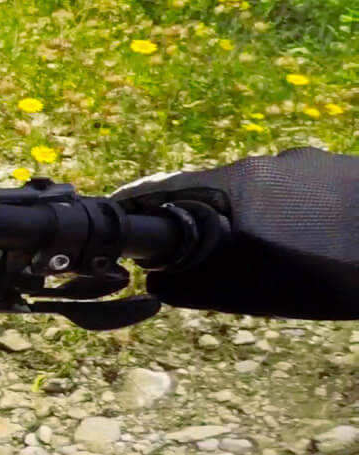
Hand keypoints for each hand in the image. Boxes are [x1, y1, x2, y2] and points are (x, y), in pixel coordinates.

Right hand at [114, 147, 358, 318]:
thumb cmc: (335, 270)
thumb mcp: (259, 292)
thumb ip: (202, 285)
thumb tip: (159, 281)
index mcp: (234, 186)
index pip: (164, 191)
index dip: (137, 207)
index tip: (118, 221)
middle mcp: (262, 163)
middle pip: (215, 193)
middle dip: (210, 226)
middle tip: (220, 262)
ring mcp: (304, 162)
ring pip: (263, 195)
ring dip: (262, 224)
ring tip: (286, 261)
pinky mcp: (338, 169)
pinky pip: (300, 194)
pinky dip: (298, 219)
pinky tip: (320, 247)